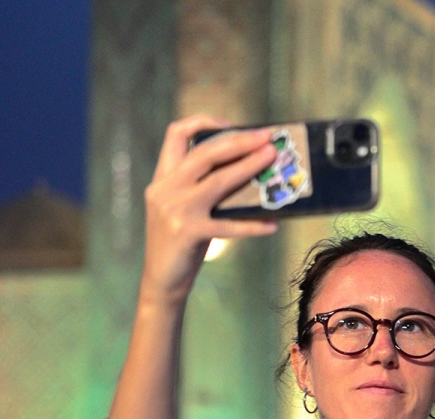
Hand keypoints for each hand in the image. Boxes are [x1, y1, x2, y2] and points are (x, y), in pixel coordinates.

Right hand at [141, 114, 278, 305]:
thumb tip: (248, 171)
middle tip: (267, 138)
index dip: (204, 122)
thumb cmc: (181, 242)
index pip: (176, 134)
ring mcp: (176, 210)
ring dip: (249, 167)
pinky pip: (230, 225)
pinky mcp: (189, 233)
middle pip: (205, 152)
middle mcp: (165, 188)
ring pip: (219, 180)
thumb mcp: (184, 208)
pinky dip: (254, 225)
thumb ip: (202, 188)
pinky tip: (273, 225)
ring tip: (273, 160)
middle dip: (239, 141)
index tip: (232, 125)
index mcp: (163, 178)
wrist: (161, 280)